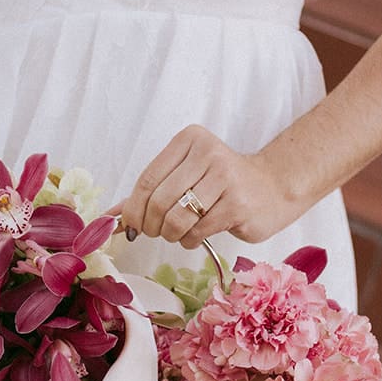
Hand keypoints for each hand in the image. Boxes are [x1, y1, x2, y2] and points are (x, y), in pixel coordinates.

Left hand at [113, 125, 307, 247]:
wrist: (272, 188)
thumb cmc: (221, 185)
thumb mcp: (184, 177)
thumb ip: (148, 194)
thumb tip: (109, 217)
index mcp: (189, 140)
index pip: (147, 180)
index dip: (133, 211)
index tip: (133, 226)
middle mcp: (207, 152)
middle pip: (158, 202)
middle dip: (152, 226)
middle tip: (158, 232)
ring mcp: (224, 178)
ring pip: (176, 220)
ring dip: (172, 235)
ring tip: (181, 232)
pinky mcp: (237, 205)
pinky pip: (197, 232)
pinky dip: (190, 240)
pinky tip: (198, 234)